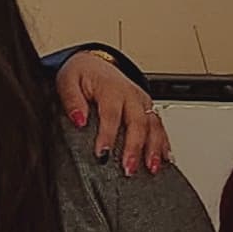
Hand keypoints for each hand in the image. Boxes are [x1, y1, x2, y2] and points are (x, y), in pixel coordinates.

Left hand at [57, 49, 170, 174]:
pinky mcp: (148, 108)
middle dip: (135, 148)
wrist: (94, 63)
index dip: (108, 136)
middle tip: (128, 168)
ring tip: (150, 168)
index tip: (102, 154)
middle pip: (138, 123)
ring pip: (154, 126)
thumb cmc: (82, 74)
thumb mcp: (68, 81)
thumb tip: (79, 119)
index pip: (111, 115)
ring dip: (154, 149)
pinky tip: (164, 159)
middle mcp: (131, 95)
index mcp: (111, 89)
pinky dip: (164, 143)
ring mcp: (142, 102)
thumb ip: (72, 100)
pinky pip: (160, 126)